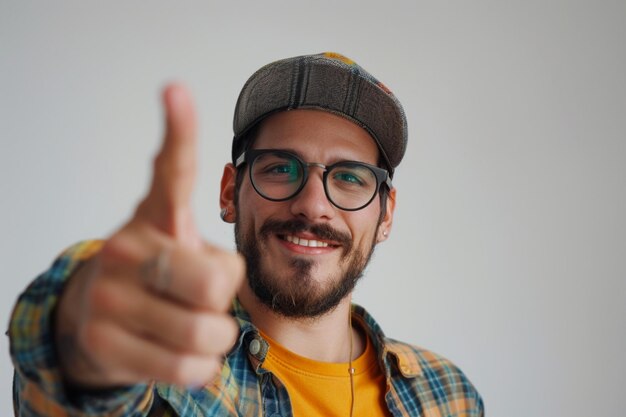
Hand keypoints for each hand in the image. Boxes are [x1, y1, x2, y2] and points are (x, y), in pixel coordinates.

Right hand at [55, 84, 244, 387]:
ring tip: (192, 325)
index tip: (175, 89)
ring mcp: (110, 295)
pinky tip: (181, 352)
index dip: (178, 130)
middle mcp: (127, 246)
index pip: (172, 169)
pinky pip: (190, 367)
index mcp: (156, 216)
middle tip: (207, 296)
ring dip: (216, 337)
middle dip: (226, 298)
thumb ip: (218, 257)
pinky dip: (201, 366)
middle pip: (216, 282)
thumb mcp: (187, 252)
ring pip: (207, 332)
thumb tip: (225, 278)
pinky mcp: (103, 343)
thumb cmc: (162, 279)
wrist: (98, 323)